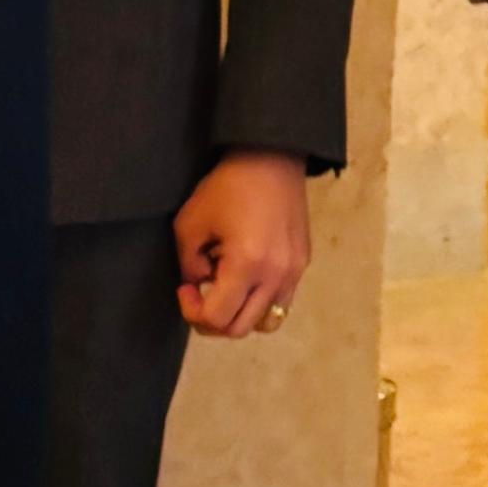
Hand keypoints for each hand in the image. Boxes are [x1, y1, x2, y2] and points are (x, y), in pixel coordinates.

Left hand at [175, 151, 312, 338]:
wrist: (271, 158)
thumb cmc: (227, 186)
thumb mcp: (190, 224)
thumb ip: (188, 265)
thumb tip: (201, 283)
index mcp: (247, 265)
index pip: (216, 318)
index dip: (191, 311)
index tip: (185, 287)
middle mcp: (276, 275)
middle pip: (239, 328)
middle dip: (212, 319)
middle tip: (201, 293)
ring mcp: (293, 272)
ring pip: (265, 322)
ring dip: (240, 314)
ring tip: (227, 289)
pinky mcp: (302, 263)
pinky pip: (281, 302)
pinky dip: (260, 301)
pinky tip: (247, 276)